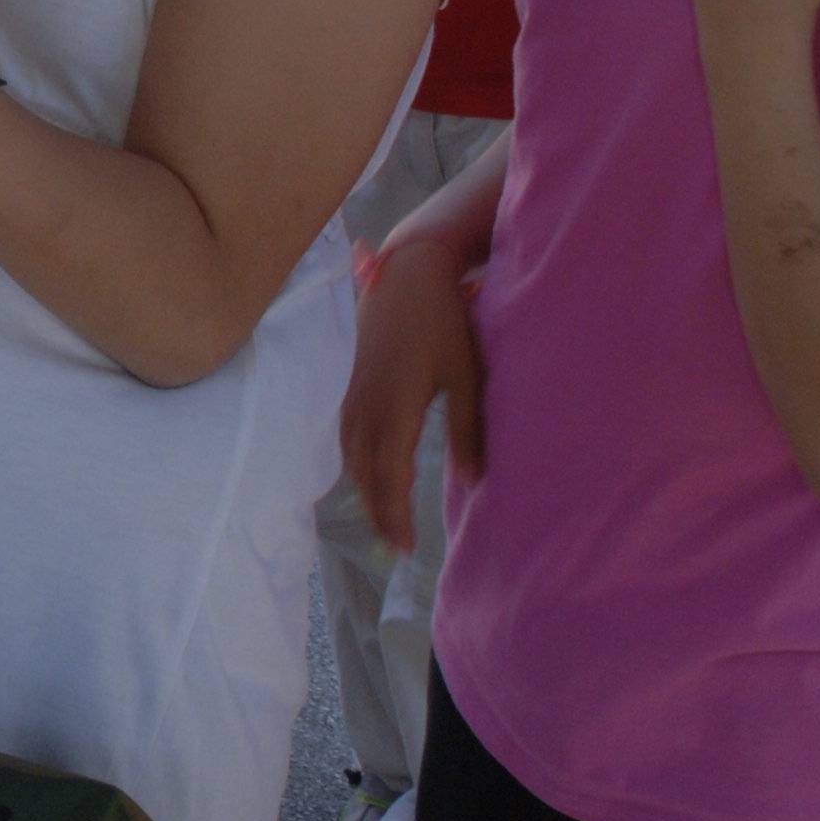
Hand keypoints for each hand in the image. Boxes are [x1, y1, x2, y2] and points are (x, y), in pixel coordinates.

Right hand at [339, 239, 483, 552]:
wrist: (408, 273)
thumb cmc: (445, 321)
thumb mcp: (465, 376)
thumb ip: (468, 430)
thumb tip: (473, 482)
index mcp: (394, 408)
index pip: (389, 476)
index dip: (396, 514)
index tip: (407, 547)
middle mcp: (365, 406)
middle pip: (364, 472)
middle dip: (378, 512)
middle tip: (395, 547)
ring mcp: (353, 393)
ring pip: (351, 456)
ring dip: (364, 491)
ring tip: (381, 519)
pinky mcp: (352, 382)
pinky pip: (346, 436)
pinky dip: (355, 465)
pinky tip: (366, 472)